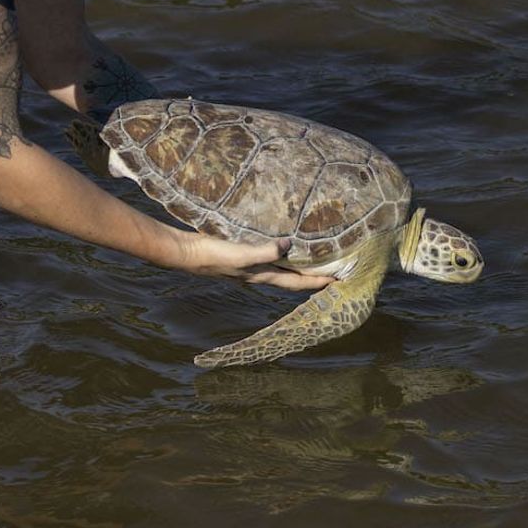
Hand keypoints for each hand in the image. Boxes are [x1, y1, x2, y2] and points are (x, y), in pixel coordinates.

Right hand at [176, 232, 334, 290]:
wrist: (187, 254)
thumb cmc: (214, 256)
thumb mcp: (242, 254)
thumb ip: (265, 251)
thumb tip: (290, 244)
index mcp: (263, 276)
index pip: (298, 282)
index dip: (319, 282)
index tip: (339, 281)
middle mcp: (260, 275)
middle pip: (293, 279)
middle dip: (313, 277)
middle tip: (333, 272)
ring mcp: (250, 268)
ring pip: (282, 271)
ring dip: (298, 268)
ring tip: (314, 260)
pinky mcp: (241, 258)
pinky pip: (269, 259)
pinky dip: (281, 257)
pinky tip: (280, 247)